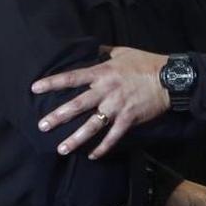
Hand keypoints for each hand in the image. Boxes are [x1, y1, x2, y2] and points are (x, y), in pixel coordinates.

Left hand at [31, 47, 169, 158]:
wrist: (169, 78)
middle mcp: (106, 91)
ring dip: (76, 138)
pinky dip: (103, 147)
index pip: (72, 78)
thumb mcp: (122, 52)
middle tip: (42, 126)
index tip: (35, 88)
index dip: (53, 82)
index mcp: (103, 73)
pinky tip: (93, 156)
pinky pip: (113, 136)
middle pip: (77, 105)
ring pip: (92, 125)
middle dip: (58, 116)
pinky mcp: (128, 119)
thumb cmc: (146, 63)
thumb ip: (104, 52)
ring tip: (61, 148)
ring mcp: (117, 106)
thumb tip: (93, 49)